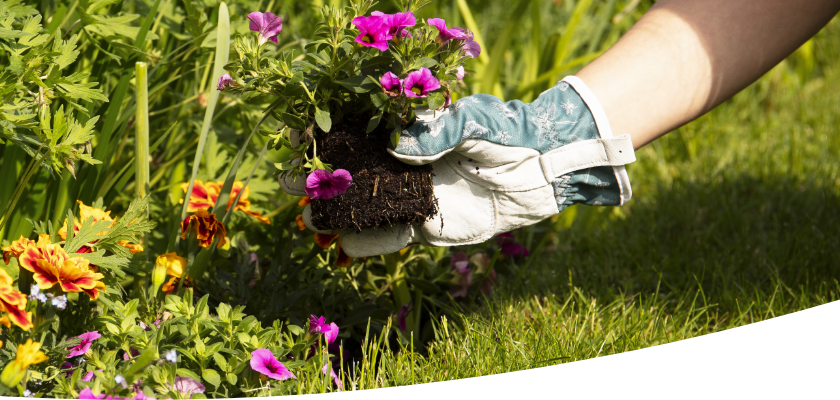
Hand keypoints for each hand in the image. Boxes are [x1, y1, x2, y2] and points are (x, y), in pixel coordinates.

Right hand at [279, 76, 636, 257]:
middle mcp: (398, 163)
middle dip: (317, 182)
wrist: (543, 168)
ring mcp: (407, 195)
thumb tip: (395, 146)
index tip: (300, 139)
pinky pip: (386, 236)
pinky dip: (364, 243)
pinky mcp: (422, 224)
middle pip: (346, 174)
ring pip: (359, 208)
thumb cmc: (505, 132)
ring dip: (333, 218)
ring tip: (312, 224)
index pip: (352, 131)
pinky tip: (340, 247)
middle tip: (296, 188)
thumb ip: (436, 131)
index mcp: (402, 129)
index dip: (323, 136)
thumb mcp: (472, 122)